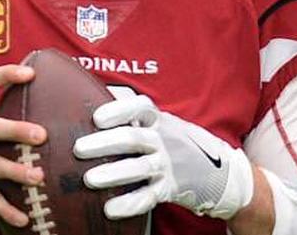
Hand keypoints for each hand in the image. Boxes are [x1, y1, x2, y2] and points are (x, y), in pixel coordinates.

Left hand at [73, 95, 253, 219]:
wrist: (218, 172)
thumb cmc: (174, 142)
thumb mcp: (160, 122)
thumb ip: (131, 110)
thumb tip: (92, 88)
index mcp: (158, 119)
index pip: (140, 107)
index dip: (118, 111)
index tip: (97, 118)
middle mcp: (163, 140)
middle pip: (133, 138)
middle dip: (104, 143)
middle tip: (79, 149)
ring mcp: (167, 165)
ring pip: (139, 168)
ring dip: (113, 173)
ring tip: (90, 179)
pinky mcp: (168, 190)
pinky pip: (147, 197)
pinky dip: (129, 204)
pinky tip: (109, 208)